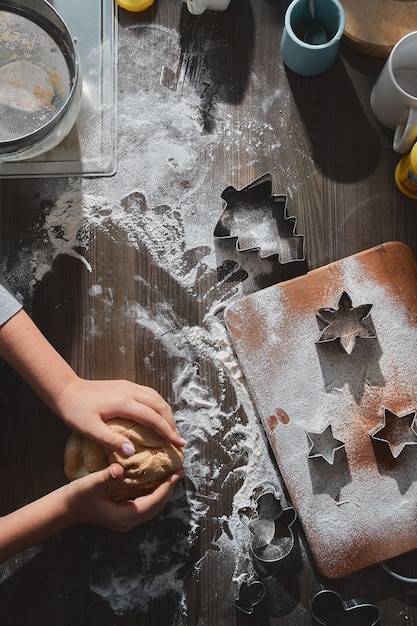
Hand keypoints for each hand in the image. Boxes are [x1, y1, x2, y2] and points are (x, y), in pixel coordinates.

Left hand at [56, 377, 185, 455]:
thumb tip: (133, 452)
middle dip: (171, 423)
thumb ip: (111, 440)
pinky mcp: (126, 385)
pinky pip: (150, 394)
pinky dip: (159, 406)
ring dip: (166, 414)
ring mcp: (129, 386)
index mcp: (124, 402)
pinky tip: (158, 416)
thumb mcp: (89, 429)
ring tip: (171, 430)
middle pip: (160, 406)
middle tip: (178, 441)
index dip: (168, 431)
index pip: (153, 417)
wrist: (66, 390)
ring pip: (157, 398)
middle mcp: (131, 391)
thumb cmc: (75, 411)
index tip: (178, 444)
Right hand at [66, 463, 184, 530]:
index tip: (178, 471)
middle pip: (157, 506)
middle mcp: (128, 521)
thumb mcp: (90, 484)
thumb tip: (120, 469)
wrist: (63, 510)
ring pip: (153, 507)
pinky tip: (156, 481)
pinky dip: (154, 493)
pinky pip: (145, 505)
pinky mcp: (123, 516)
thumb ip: (106, 477)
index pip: (154, 500)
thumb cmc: (75, 497)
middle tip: (179, 471)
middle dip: (170, 488)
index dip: (168, 486)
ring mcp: (126, 520)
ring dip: (163, 491)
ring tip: (172, 475)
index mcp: (125, 516)